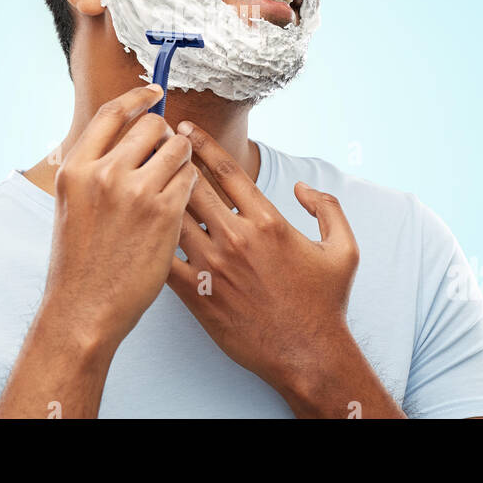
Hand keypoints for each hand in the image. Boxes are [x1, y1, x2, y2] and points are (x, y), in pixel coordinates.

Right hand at [42, 84, 197, 351]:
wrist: (84, 309)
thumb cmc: (79, 261)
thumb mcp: (71, 204)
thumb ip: (93, 168)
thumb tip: (125, 137)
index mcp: (76, 167)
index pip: (112, 113)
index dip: (138, 97)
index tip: (155, 92)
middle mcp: (104, 173)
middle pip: (151, 126)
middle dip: (164, 136)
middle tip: (165, 155)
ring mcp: (136, 192)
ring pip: (177, 149)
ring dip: (182, 159)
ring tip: (174, 182)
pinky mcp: (164, 214)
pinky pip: (190, 180)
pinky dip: (190, 186)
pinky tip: (181, 203)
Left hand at [166, 121, 360, 399]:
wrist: (307, 355)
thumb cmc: (326, 303)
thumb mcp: (344, 249)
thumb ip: (328, 208)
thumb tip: (302, 188)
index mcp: (268, 221)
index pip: (228, 170)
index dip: (203, 144)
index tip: (186, 127)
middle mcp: (237, 238)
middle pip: (192, 185)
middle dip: (171, 159)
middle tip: (153, 141)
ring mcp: (214, 267)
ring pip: (174, 217)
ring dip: (156, 194)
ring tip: (139, 176)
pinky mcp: (198, 295)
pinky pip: (165, 259)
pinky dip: (151, 239)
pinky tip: (138, 224)